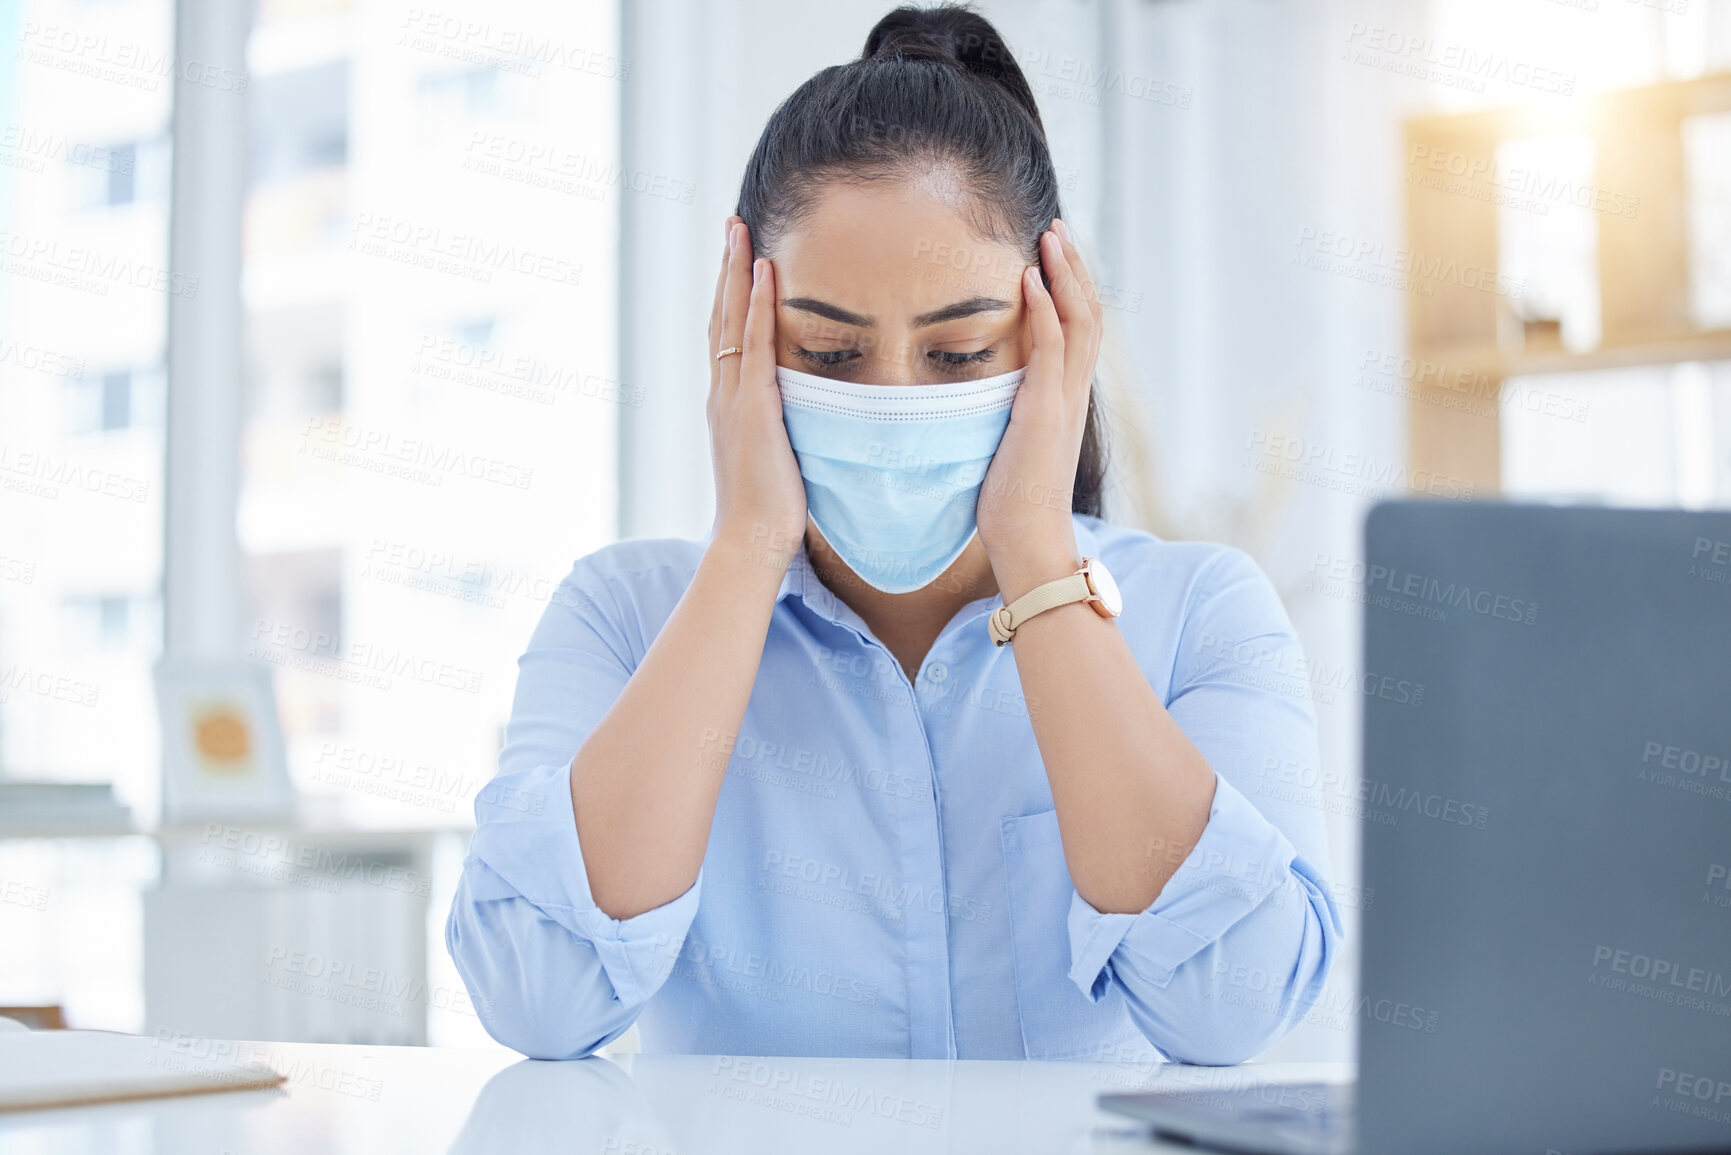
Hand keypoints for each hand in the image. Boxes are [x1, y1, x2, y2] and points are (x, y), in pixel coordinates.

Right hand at [706, 217, 807, 563]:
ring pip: (730, 320)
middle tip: (732, 224)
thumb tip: (805, 415)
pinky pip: (754, 346)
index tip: (739, 257)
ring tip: (740, 230)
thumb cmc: (771, 510)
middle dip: (726, 268)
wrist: (752, 542)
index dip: (730, 294)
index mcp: (728, 404)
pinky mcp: (752, 409)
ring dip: (735, 271)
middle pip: (720, 316)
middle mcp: (722, 394)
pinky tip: (764, 273)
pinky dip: (756, 307)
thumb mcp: (777, 455)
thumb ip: (784, 427)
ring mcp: (733, 399)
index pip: (726, 335)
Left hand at [975, 219, 1102, 599]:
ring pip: (1080, 321)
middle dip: (1075, 268)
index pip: (1079, 332)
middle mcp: (1073, 395)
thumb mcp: (1010, 448)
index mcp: (1066, 401)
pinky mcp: (1043, 412)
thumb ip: (1008, 418)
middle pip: (1089, 315)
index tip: (1052, 257)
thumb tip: (984, 403)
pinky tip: (1029, 279)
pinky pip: (1050, 348)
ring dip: (1065, 275)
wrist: (1028, 544)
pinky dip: (1044, 309)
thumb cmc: (1012, 507)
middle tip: (1057, 230)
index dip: (1071, 291)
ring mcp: (1062, 402)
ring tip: (1050, 237)